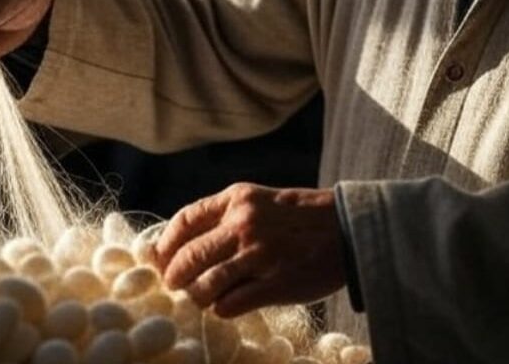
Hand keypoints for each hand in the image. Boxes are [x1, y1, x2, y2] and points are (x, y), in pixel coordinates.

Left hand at [155, 183, 346, 318]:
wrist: (348, 230)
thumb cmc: (298, 218)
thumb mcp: (257, 202)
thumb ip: (222, 218)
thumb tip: (176, 246)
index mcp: (237, 200)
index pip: (184, 221)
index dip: (165, 244)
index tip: (159, 259)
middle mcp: (244, 224)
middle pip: (187, 258)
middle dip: (175, 277)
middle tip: (176, 286)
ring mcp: (260, 255)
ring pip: (204, 286)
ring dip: (198, 297)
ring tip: (203, 299)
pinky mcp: (276, 283)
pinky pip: (229, 305)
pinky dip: (222, 309)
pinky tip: (228, 305)